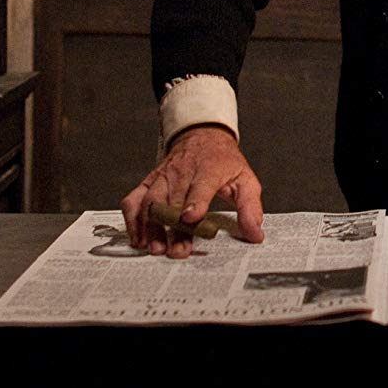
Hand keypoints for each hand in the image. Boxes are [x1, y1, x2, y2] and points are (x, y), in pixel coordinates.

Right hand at [120, 125, 264, 257]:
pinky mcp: (149, 182)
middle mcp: (182, 172)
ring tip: (156, 248)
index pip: (201, 186)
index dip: (195, 202)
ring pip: (151, 202)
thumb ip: (251, 208)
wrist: (202, 137)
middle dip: (174, 228)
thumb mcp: (245, 180)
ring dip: (151, 227)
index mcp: (209, 169)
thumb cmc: (224, 162)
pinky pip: (133, 200)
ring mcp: (163, 177)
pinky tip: (139, 238)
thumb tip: (255, 234)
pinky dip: (132, 219)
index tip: (192, 218)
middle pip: (174, 201)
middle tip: (177, 251)